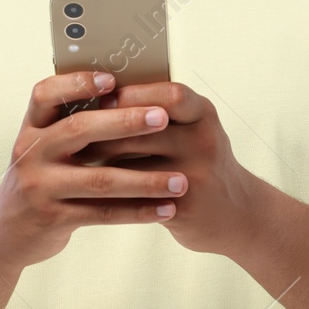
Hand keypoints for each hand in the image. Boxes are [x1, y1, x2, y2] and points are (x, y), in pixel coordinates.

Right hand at [0, 71, 187, 268]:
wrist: (8, 232)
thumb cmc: (41, 179)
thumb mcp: (45, 148)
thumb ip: (74, 125)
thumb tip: (130, 96)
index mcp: (32, 127)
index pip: (46, 94)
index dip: (76, 83)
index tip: (112, 79)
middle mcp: (31, 152)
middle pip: (79, 130)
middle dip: (125, 122)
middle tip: (162, 118)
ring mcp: (40, 186)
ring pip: (99, 179)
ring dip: (145, 180)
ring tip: (180, 181)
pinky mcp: (52, 218)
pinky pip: (102, 213)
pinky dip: (137, 211)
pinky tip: (165, 209)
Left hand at [85, 80, 268, 256]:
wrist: (234, 215)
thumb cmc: (200, 164)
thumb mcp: (192, 131)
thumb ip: (158, 112)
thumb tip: (100, 96)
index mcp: (203, 113)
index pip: (169, 93)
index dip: (133, 94)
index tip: (103, 97)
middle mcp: (205, 140)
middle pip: (145, 127)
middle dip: (105, 128)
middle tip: (73, 131)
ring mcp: (197, 174)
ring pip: (136, 162)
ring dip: (101, 160)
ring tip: (77, 159)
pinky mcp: (185, 206)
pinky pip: (137, 195)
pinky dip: (112, 191)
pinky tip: (93, 189)